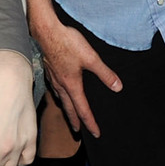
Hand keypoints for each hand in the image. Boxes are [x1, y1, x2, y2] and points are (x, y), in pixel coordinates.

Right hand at [30, 16, 120, 137]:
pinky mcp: (49, 70)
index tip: (96, 133)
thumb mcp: (91, 58)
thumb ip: (105, 73)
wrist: (46, 31)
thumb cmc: (67, 43)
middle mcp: (61, 85)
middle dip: (74, 121)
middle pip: (69, 108)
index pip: (83, 110)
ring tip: (69, 113)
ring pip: (60, 99)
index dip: (90, 123)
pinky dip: (59, 95)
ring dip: (66, 108)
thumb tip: (117, 87)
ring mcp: (53, 78)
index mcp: (72, 85)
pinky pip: (55, 89)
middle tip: (78, 131)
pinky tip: (60, 90)